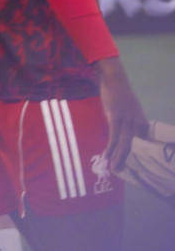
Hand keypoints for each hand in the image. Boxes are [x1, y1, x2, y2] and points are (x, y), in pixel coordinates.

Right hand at [97, 57, 147, 171]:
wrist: (114, 79)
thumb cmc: (119, 93)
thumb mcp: (128, 109)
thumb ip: (127, 120)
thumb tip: (120, 133)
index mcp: (141, 120)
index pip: (143, 141)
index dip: (138, 154)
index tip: (133, 165)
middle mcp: (137, 122)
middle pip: (134, 145)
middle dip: (127, 159)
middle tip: (122, 172)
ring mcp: (127, 120)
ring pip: (125, 143)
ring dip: (119, 157)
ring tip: (114, 169)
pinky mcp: (116, 117)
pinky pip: (114, 136)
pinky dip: (111, 147)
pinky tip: (107, 155)